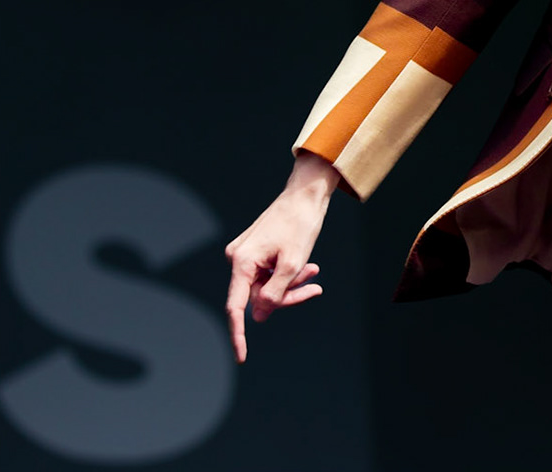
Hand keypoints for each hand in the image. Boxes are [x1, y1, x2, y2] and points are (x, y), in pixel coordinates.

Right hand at [224, 150, 340, 362]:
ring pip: (267, 287)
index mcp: (241, 262)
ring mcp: (245, 256)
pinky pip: (269, 275)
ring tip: (314, 270)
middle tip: (315, 287)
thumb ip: (275, 293)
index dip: (238, 334)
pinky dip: (288, 275)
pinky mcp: (255, 253)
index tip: (241, 357)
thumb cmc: (300, 224)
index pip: (236, 307)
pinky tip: (309, 267)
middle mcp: (237, 259)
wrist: (306, 194)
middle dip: (287, 296)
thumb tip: (259, 317)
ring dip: (291, 284)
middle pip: (258, 297)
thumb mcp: (293, 263)